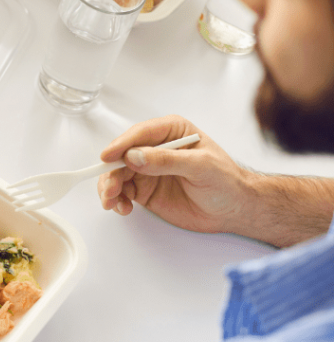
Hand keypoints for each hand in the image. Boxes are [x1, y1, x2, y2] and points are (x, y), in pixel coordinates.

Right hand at [97, 115, 253, 234]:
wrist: (234, 209)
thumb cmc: (226, 181)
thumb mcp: (200, 166)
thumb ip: (167, 160)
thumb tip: (135, 156)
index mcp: (171, 132)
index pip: (139, 134)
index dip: (121, 145)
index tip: (108, 157)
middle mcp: (155, 148)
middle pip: (121, 155)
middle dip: (111, 172)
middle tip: (111, 188)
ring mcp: (148, 170)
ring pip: (117, 174)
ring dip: (110, 188)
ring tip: (113, 202)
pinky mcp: (144, 189)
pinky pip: (122, 191)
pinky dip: (116, 200)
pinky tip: (122, 208)